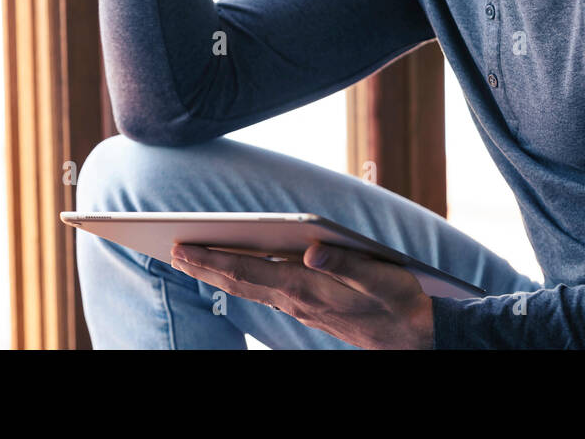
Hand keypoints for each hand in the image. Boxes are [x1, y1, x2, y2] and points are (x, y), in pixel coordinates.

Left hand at [170, 242, 435, 348]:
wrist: (414, 337)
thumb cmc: (399, 301)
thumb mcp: (380, 277)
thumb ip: (346, 262)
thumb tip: (311, 250)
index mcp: (308, 289)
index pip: (250, 272)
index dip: (214, 260)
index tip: (183, 247)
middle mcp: (297, 300)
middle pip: (240, 282)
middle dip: (203, 265)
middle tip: (170, 248)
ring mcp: (300, 307)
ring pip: (248, 288)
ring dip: (217, 273)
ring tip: (190, 258)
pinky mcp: (307, 307)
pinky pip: (262, 291)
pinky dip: (239, 279)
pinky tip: (231, 271)